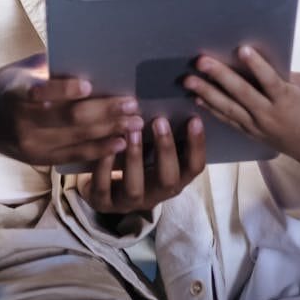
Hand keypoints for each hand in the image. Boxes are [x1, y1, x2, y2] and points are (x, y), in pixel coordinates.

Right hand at [0, 53, 141, 165]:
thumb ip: (51, 65)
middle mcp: (23, 123)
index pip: (41, 93)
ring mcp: (32, 145)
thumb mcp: (22, 68)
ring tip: (136, 122)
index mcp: (16, 93)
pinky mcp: (40, 159)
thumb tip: (88, 55)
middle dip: (104, 112)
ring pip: (76, 139)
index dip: (63, 90)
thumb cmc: (5, 85)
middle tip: (132, 103)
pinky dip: (99, 150)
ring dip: (110, 131)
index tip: (88, 84)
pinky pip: (74, 156)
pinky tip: (120, 143)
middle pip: (68, 119)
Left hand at [78, 114, 205, 212]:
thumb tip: (175, 97)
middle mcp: (155, 194)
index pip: (194, 167)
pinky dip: (105, 167)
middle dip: (165, 150)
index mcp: (172, 179)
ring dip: (135, 158)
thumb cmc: (134, 159)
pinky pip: (103, 188)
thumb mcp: (152, 149)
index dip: (197, 146)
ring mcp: (128, 202)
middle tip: (160, 121)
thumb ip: (163, 132)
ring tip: (131, 130)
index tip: (194, 119)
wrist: (102, 188)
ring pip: (135, 188)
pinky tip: (105, 148)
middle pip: (169, 180)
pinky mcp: (103, 202)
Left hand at [184, 46, 299, 179]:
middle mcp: (269, 115)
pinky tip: (198, 98)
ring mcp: (257, 126)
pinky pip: (229, 120)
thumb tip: (257, 60)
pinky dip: (212, 109)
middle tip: (201, 61)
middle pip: (241, 93)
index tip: (242, 48)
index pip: (269, 80)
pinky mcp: (251, 134)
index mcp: (287, 100)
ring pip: (229, 108)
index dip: (256, 65)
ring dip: (207, 93)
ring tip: (189, 80)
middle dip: (220, 76)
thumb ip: (282, 76)